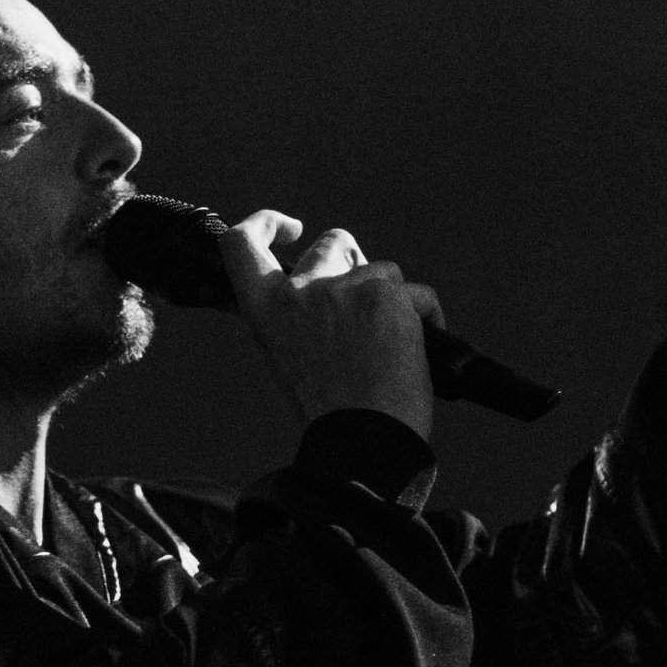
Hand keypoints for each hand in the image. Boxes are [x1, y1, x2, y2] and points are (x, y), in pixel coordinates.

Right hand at [217, 211, 439, 440]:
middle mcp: (297, 293)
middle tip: (368, 309)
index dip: (264, 223)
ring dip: (392, 298)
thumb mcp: (291, 358)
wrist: (364, 443)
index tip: (290, 227)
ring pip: (381, 269)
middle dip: (355, 265)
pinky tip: (421, 352)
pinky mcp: (385, 294)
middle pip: (332, 245)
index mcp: (265, 312)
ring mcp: (341, 289)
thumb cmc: (333, 412)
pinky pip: (416, 294)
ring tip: (393, 347)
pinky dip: (425, 317)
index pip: (242, 244)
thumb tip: (329, 284)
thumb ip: (297, 317)